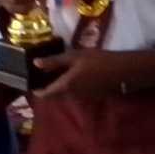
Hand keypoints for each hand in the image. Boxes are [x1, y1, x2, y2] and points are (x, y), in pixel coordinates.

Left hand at [33, 48, 154, 98]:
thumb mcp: (75, 56)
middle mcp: (72, 95)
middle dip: (47, 88)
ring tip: (56, 73)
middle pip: (55, 95)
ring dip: (59, 87)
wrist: (124, 70)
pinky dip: (71, 86)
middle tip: (42, 75)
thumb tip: (35, 63)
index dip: (36, 91)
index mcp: (66, 86)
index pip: (45, 94)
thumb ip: (55, 61)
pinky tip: (73, 75)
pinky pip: (76, 93)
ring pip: (66, 94)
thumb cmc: (98, 60)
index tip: (30, 83)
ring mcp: (83, 97)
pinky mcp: (92, 96)